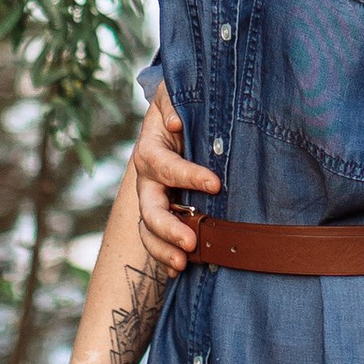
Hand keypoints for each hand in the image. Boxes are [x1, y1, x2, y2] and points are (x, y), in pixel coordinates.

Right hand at [132, 81, 219, 274]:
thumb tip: (176, 123)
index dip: (187, 175)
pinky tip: (181, 269)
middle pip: (150, 207)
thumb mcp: (174, 94)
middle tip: (191, 242)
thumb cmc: (181, 104)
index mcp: (150, 149)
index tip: (215, 184)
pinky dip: (166, 254)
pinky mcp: (166, 210)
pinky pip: (159, 238)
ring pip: (149, 228)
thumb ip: (173, 103)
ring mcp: (154, 198)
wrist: (178, 117)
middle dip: (168, 227)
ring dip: (163, 247)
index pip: (164, 166)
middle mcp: (148, 178)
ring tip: (183, 262)